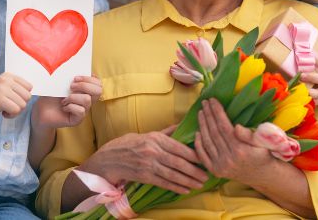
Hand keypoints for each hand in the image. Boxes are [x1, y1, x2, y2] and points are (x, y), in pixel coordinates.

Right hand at [0, 72, 31, 122]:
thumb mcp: (6, 90)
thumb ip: (18, 88)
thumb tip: (37, 90)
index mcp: (8, 75)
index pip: (29, 87)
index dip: (22, 97)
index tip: (11, 99)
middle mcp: (5, 79)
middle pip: (27, 96)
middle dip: (20, 105)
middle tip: (7, 105)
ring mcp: (1, 88)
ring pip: (22, 105)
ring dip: (14, 111)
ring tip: (3, 108)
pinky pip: (16, 110)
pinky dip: (10, 115)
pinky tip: (1, 112)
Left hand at [33, 76, 101, 128]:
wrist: (41, 110)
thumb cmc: (51, 95)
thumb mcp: (60, 83)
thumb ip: (69, 77)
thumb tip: (74, 70)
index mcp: (85, 90)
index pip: (98, 83)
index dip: (90, 78)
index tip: (75, 77)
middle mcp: (87, 100)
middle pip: (98, 91)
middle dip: (84, 85)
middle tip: (71, 86)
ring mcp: (84, 110)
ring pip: (87, 100)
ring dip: (73, 97)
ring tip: (64, 99)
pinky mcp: (78, 119)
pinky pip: (81, 111)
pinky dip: (70, 106)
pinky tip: (63, 107)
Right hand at [80, 126, 206, 194]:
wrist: (110, 158)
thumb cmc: (130, 144)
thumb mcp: (147, 134)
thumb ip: (166, 133)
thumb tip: (182, 126)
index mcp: (155, 138)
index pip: (179, 147)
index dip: (194, 154)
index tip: (205, 158)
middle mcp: (152, 150)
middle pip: (178, 162)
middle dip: (194, 170)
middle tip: (207, 175)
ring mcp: (148, 164)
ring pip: (172, 174)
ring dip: (188, 180)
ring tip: (200, 184)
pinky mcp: (144, 176)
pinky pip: (163, 182)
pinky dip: (175, 187)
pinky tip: (185, 190)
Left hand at [194, 99, 275, 183]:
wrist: (263, 175)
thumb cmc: (264, 154)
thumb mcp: (263, 142)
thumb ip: (249, 135)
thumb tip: (237, 127)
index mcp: (241, 150)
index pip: (224, 126)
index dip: (216, 112)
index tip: (213, 100)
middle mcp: (229, 159)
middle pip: (214, 132)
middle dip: (208, 115)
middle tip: (204, 102)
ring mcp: (221, 166)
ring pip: (207, 142)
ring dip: (202, 125)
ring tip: (201, 112)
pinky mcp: (216, 171)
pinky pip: (203, 155)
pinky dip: (199, 143)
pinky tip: (197, 132)